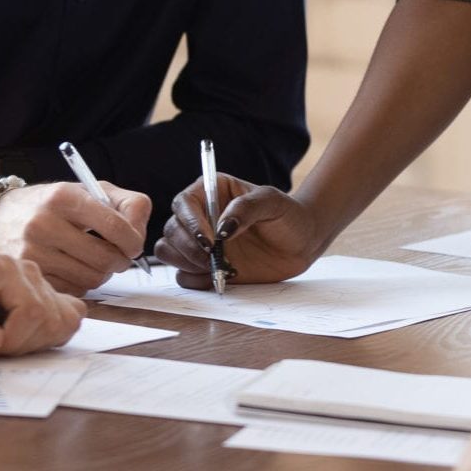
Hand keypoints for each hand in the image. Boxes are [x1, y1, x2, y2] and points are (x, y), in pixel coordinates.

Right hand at [0, 181, 151, 295]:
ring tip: (92, 258)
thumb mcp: (87, 190)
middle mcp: (44, 223)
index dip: (133, 239)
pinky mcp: (26, 276)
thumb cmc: (53, 204)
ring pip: (92, 278)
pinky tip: (72, 267)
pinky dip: (81, 283)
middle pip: (106, 258)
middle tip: (118, 256)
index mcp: (64, 197)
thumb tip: (140, 234)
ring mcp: (32, 252)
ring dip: (102, 273)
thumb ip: (124, 205)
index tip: (134, 244)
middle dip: (120, 260)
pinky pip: (73, 290)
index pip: (113, 225)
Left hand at [0, 256, 85, 356]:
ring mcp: (41, 282)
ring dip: (35, 341)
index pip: (31, 311)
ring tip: (9, 345)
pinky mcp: (51, 293)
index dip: (14, 340)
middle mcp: (28, 270)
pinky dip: (53, 332)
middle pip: (46, 316)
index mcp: (5, 269)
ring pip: (60, 319)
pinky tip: (28, 338)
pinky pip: (71, 314)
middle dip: (23, 343)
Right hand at [155, 175, 321, 287]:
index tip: (209, 240)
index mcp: (211, 192)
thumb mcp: (271, 202)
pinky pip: (183, 276)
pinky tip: (219, 276)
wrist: (301, 242)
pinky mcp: (205, 267)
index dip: (190, 222)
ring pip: (169, 251)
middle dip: (188, 246)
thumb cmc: (288, 215)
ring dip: (186, 262)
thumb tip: (222, 228)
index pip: (184, 203)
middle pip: (171, 230)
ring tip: (216, 266)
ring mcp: (201, 243)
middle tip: (214, 257)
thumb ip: (246, 209)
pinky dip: (195, 279)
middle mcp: (200, 217)